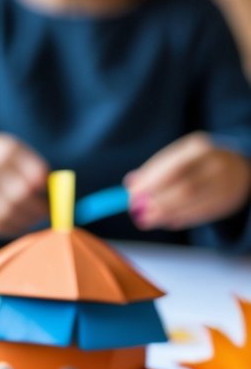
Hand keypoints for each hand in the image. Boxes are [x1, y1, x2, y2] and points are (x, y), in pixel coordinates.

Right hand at [0, 132, 48, 237]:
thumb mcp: (14, 150)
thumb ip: (35, 167)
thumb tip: (58, 192)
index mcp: (0, 153)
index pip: (28, 173)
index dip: (43, 186)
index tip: (54, 192)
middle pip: (19, 195)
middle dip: (39, 207)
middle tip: (50, 212)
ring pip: (9, 214)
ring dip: (28, 220)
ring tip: (38, 217)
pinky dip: (14, 228)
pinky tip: (23, 223)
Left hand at [125, 132, 250, 230]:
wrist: (239, 171)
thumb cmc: (199, 164)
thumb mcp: (180, 158)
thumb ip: (156, 169)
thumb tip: (130, 183)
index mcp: (199, 148)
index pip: (173, 166)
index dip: (150, 182)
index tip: (132, 193)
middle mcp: (215, 165)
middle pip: (184, 188)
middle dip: (157, 201)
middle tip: (137, 211)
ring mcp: (223, 185)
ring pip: (191, 203)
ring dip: (165, 214)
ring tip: (147, 219)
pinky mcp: (225, 203)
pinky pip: (198, 214)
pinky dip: (179, 219)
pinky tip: (167, 221)